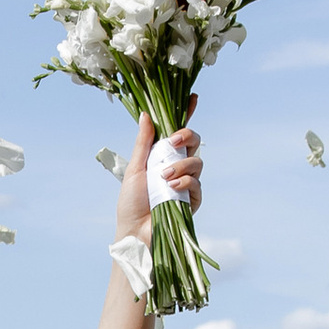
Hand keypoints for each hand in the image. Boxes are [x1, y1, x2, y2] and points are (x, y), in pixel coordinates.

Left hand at [112, 105, 199, 246]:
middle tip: (175, 141)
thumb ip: (143, 143)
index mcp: (163, 156)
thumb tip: (146, 114)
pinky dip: (185, 183)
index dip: (187, 114)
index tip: (193, 98)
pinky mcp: (192, 200)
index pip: (178, 132)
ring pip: (197, 162)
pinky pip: (197, 184)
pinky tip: (172, 187)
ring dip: (181, 166)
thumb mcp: (135, 168)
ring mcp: (186, 183)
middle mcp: (177, 166)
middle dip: (188, 136)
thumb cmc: (131, 202)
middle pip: (194, 142)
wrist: (135, 230)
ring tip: (164, 177)